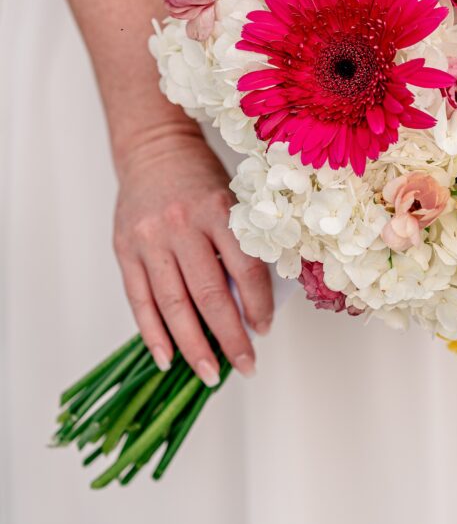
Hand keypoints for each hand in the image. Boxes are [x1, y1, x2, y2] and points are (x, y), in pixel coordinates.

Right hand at [113, 123, 272, 382]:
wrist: (155, 149)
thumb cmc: (201, 178)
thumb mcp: (231, 201)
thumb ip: (239, 246)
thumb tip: (252, 305)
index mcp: (217, 210)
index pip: (245, 269)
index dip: (258, 305)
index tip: (265, 329)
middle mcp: (181, 225)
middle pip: (209, 295)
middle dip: (230, 337)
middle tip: (246, 365)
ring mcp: (149, 239)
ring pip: (173, 305)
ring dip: (193, 346)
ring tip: (209, 374)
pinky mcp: (124, 250)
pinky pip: (139, 301)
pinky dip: (153, 334)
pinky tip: (167, 359)